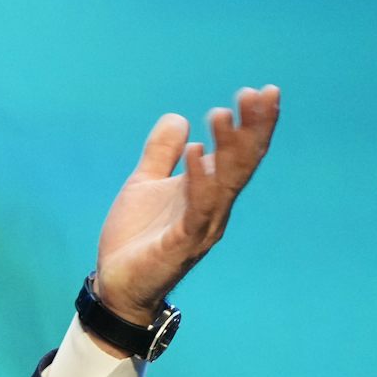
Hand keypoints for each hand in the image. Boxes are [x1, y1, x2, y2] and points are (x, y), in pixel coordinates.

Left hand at [92, 85, 280, 325]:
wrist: (116, 285)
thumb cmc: (136, 237)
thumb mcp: (145, 185)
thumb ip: (161, 153)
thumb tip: (178, 117)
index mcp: (208, 191)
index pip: (239, 154)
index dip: (253, 124)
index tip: (261, 91)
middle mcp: (214, 208)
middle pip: (242, 163)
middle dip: (250, 128)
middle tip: (253, 94)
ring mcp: (201, 226)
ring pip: (224, 182)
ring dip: (225, 148)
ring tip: (220, 114)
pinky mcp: (182, 244)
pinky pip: (196, 208)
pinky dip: (198, 180)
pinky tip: (194, 152)